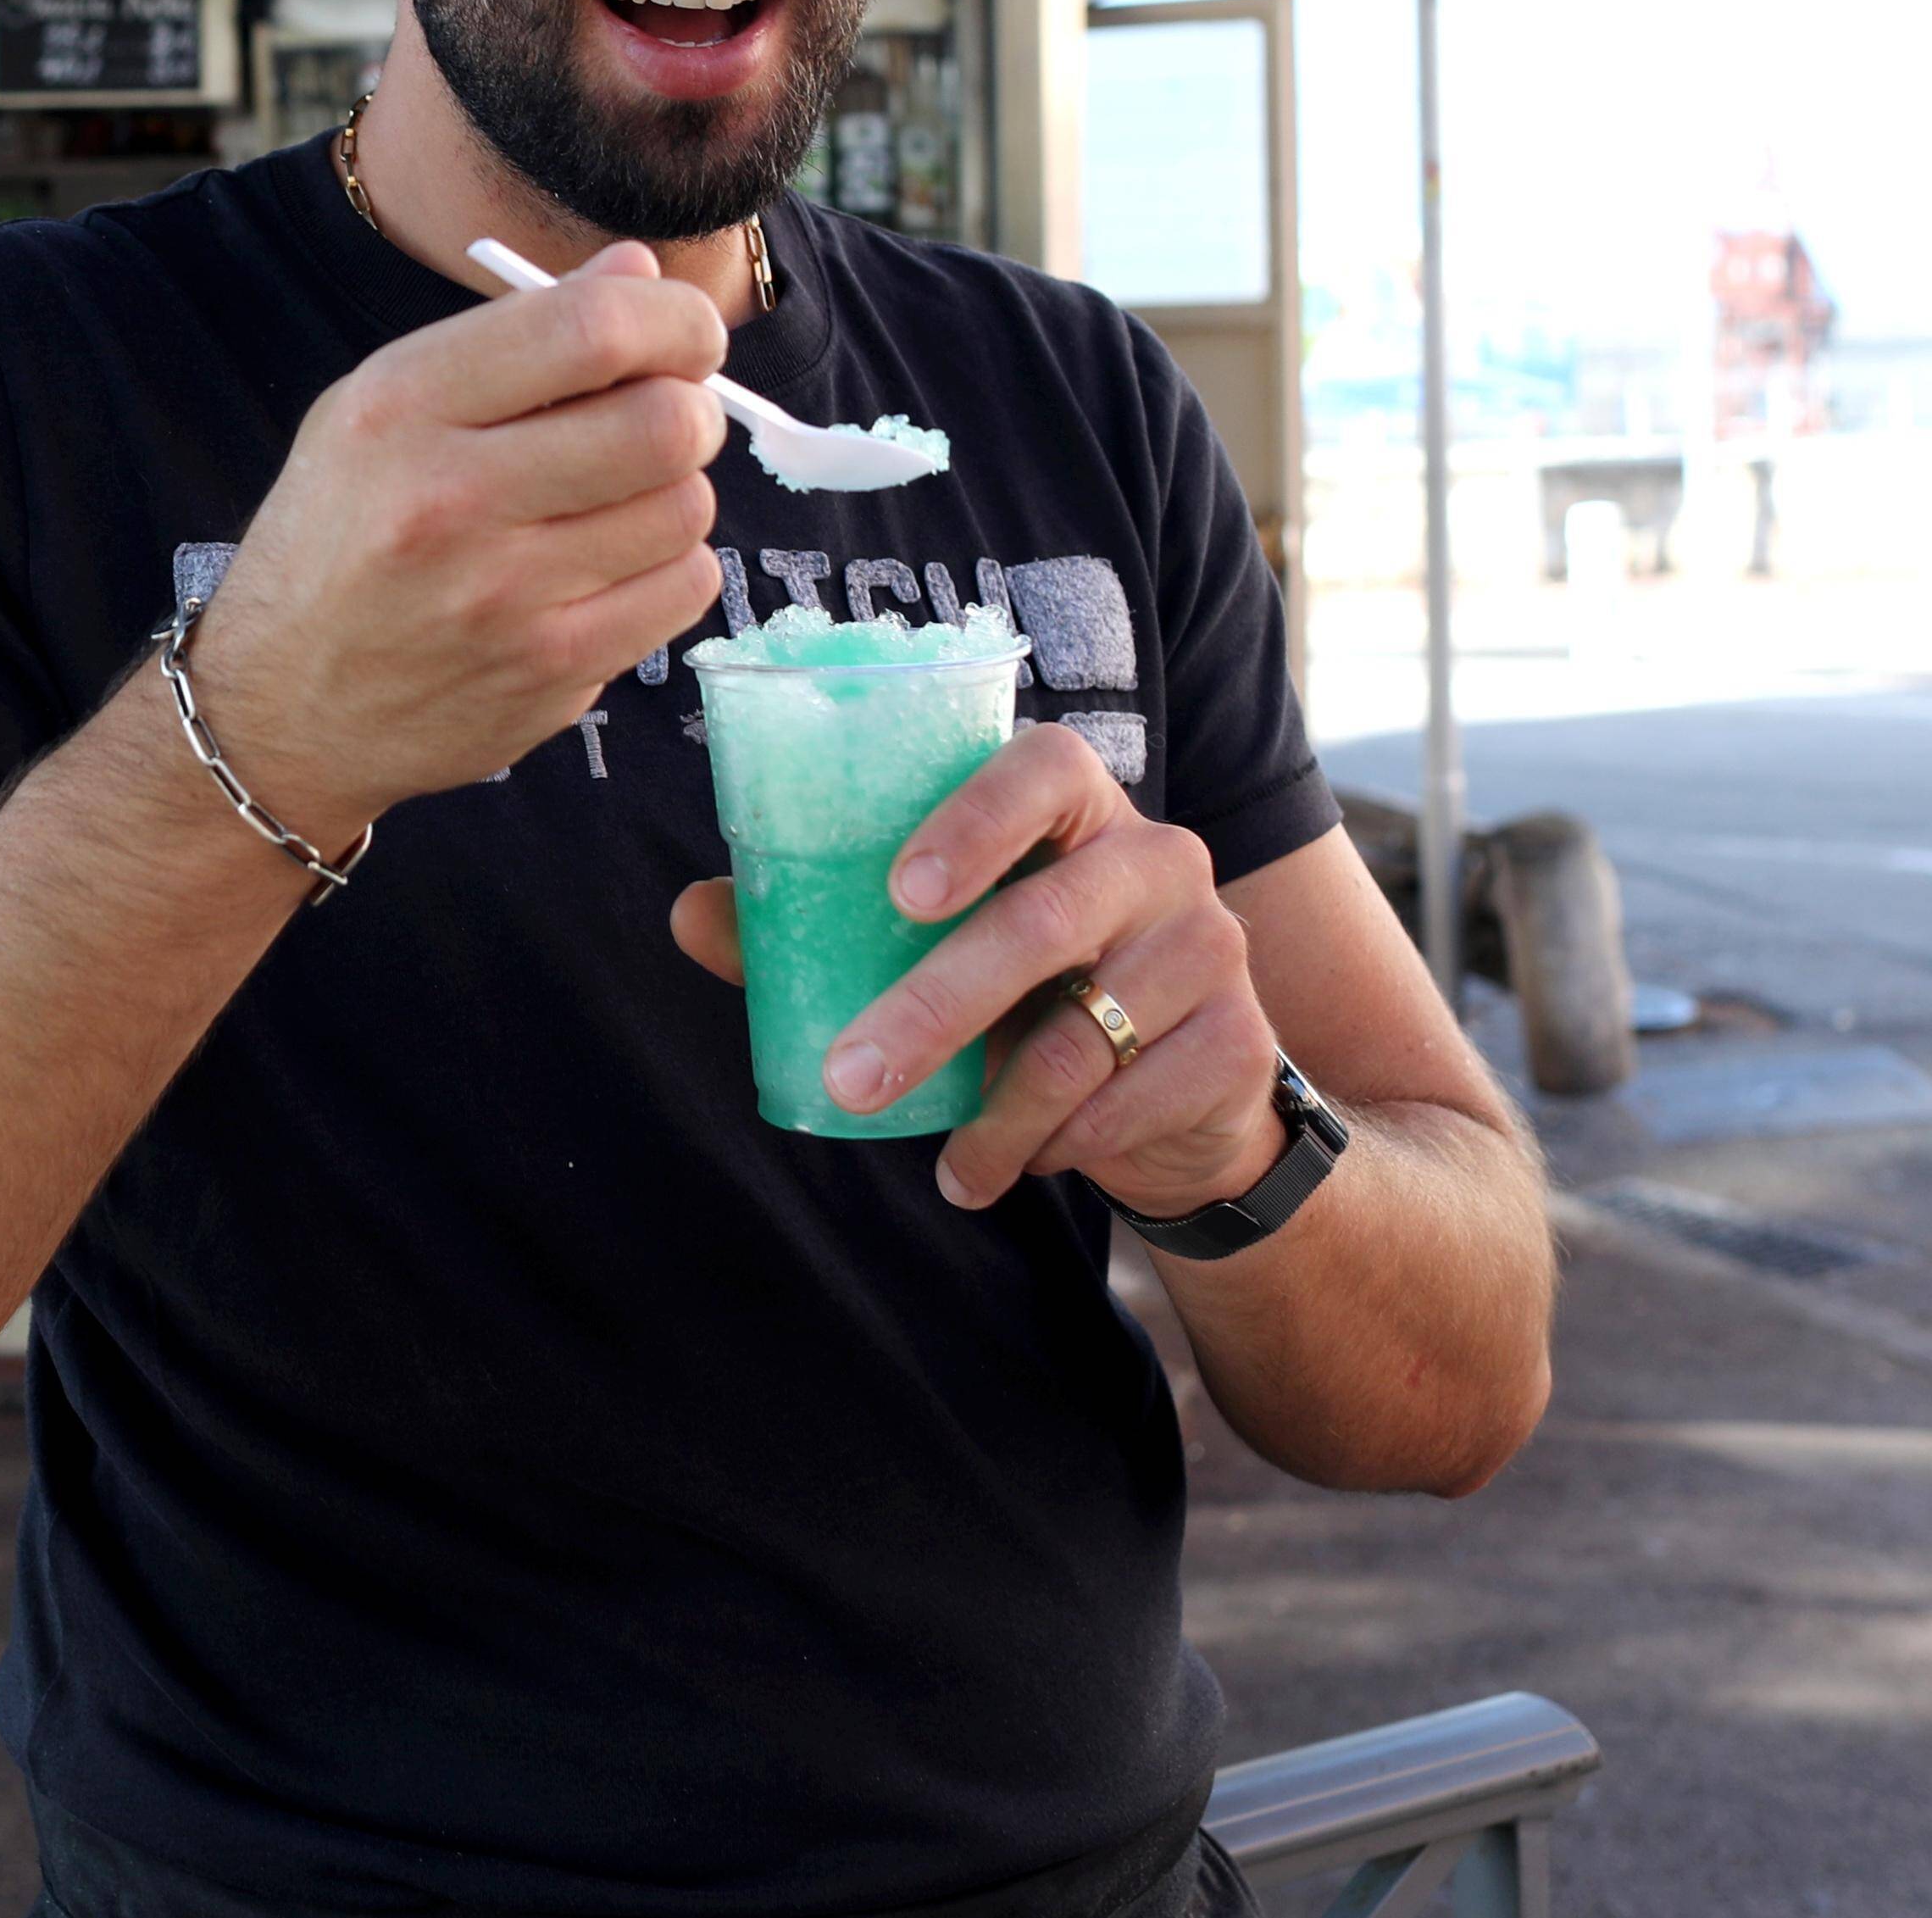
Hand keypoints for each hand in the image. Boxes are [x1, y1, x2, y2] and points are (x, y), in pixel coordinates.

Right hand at [185, 245, 726, 845]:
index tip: (685, 331)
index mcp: (400, 406)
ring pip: (686, 509)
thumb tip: (639, 272)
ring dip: (674, 492)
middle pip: (663, 423)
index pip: (590, 330)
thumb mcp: (380, 410)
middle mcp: (448, 497)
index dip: (674, 318)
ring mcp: (504, 598)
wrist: (276, 708)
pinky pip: (684, 590)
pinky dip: (669, 568)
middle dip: (691, 408)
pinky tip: (610, 567)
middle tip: (664, 417)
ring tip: (616, 500)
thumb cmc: (336, 539)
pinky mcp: (549, 673)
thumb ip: (514, 335)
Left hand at [665, 725, 1286, 1218]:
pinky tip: (1020, 1165)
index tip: (900, 893)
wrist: (1184, 1096)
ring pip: (1084, 1033)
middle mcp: (1158, 857)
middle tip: (852, 1077)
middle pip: (1042, 921)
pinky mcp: (1241, 1042)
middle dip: (934, 1008)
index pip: (1045, 766)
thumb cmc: (1029, 991)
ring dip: (994, 1114)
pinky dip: (1059, 1144)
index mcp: (1077, 808)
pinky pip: (1132, 1098)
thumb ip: (822, 924)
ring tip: (945, 1166)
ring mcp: (1212, 945)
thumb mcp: (937, 949)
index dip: (973, 819)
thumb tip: (689, 913)